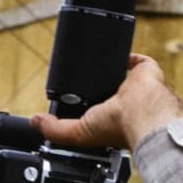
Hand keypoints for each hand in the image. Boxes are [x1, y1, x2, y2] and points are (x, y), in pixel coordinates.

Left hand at [30, 53, 182, 152]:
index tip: (71, 97)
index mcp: (112, 121)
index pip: (96, 110)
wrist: (143, 112)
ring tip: (91, 62)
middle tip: (78, 77)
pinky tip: (112, 50)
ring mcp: (136, 88)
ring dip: (108, 69)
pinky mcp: (146, 71)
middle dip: (95, 84)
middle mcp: (125, 105)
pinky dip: (126, 54)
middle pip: (107, 91)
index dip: (83, 103)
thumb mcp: (79, 133)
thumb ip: (56, 130)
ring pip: (120, 75)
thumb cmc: (118, 127)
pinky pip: (137, 60)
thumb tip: (35, 122)